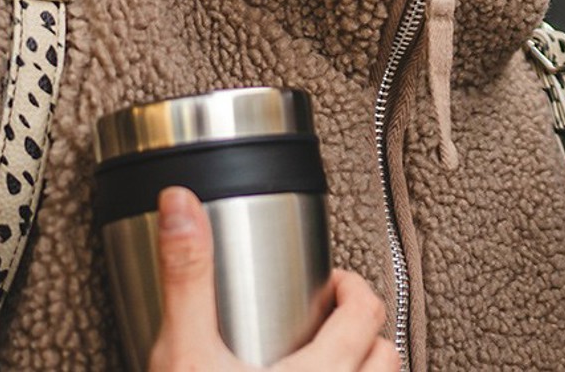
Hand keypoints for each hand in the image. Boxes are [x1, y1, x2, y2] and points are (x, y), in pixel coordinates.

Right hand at [145, 187, 397, 371]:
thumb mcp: (183, 352)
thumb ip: (186, 278)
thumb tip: (181, 208)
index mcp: (322, 370)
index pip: (366, 311)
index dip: (351, 285)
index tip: (332, 278)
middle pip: (383, 353)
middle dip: (363, 327)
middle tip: (331, 314)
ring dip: (360, 365)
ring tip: (329, 353)